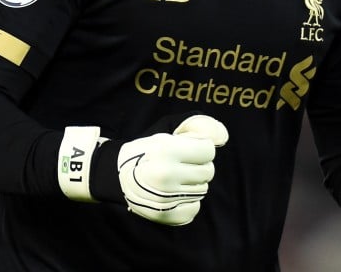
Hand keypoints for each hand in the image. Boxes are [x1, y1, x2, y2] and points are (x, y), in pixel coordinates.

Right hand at [56, 115, 228, 225]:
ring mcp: (166, 199)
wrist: (117, 176)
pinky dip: (188, 201)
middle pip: (208, 171)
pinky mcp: (166, 216)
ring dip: (193, 183)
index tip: (188, 149)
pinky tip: (174, 193)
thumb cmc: (148, 149)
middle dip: (198, 165)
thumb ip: (198, 125)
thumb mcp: (169, 128)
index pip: (209, 151)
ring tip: (175, 177)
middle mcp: (166, 176)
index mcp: (166, 151)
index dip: (201, 147)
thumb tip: (223, 136)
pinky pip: (194, 208)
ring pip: (202, 190)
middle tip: (180, 163)